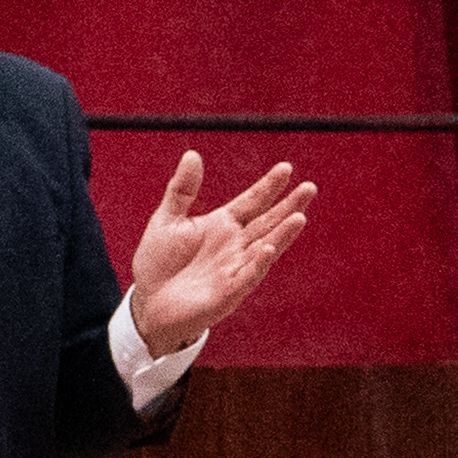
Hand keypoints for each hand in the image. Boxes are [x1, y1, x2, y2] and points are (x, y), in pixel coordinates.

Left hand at [124, 151, 311, 354]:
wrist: (148, 303)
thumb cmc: (159, 263)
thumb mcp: (167, 219)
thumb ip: (182, 189)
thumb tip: (192, 154)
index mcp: (222, 225)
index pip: (252, 202)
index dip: (268, 186)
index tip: (285, 168)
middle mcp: (235, 246)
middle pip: (267, 222)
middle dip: (289, 206)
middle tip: (310, 187)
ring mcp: (234, 269)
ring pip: (264, 248)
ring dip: (282, 234)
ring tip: (299, 216)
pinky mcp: (228, 293)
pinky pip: (246, 276)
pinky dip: (258, 263)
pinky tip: (267, 248)